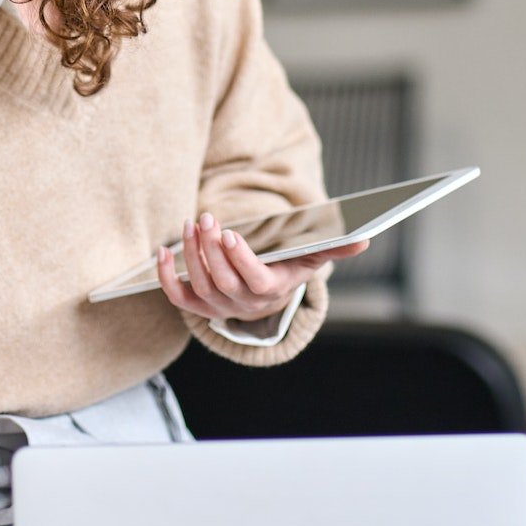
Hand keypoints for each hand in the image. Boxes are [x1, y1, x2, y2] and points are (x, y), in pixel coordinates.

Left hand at [156, 211, 369, 326]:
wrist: (262, 295)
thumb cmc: (287, 267)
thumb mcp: (311, 258)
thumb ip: (335, 247)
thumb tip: (365, 238)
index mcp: (270, 292)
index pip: (254, 282)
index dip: (239, 260)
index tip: (230, 233)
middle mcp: (242, 304)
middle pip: (222, 281)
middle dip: (211, 250)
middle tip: (207, 218)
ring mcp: (217, 307)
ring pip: (199, 285)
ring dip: (190, 255)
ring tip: (191, 224)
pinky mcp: (198, 305)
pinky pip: (177, 296)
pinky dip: (164, 277)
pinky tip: (160, 252)